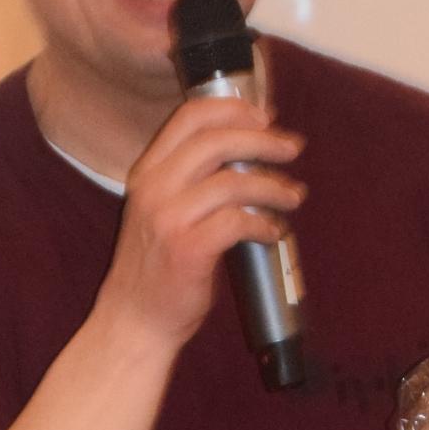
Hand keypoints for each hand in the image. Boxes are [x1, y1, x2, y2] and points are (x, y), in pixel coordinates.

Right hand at [98, 92, 305, 350]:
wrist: (134, 320)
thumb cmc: (156, 268)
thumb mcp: (159, 210)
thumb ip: (189, 179)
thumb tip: (247, 152)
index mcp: (146, 172)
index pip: (190, 117)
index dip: (234, 109)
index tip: (266, 117)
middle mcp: (154, 189)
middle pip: (217, 140)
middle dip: (264, 139)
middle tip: (293, 148)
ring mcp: (169, 219)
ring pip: (234, 181)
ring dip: (273, 186)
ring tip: (293, 196)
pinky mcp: (189, 250)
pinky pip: (239, 221)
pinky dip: (265, 224)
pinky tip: (274, 232)